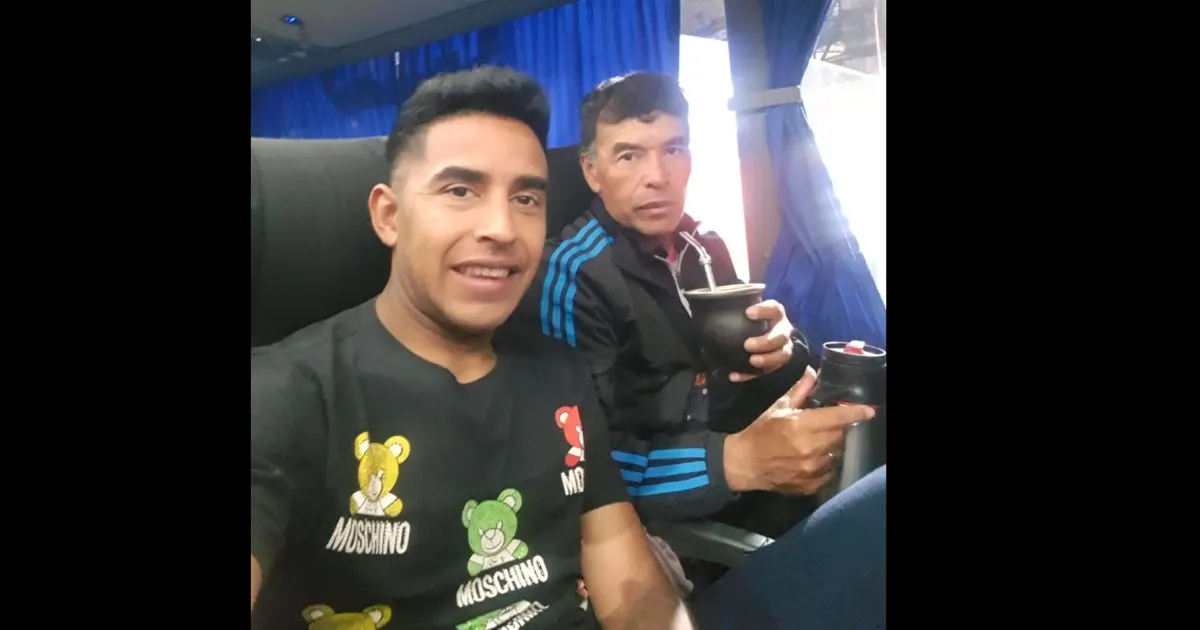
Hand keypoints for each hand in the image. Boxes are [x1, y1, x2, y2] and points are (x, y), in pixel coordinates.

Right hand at [723, 372, 874, 493]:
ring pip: (836, 454)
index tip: (868, 411)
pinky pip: (829, 472)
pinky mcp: (810, 485)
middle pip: (840, 435)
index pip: (837, 418)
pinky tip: (812, 459)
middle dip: (836, 428)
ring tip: (815, 443)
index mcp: (801, 425)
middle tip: (823, 426)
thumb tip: (812, 371)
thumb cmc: (760, 432)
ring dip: (830, 447)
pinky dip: (825, 464)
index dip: (855, 413)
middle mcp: (809, 448)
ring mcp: (811, 469)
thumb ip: (799, 390)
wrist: (744, 463)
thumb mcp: (778, 407)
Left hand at [730, 299, 793, 381]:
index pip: (775, 309)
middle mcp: (782, 330)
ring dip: (767, 359)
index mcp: (775, 314)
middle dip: (766, 341)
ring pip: (782, 355)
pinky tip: (735, 376)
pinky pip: (766, 372)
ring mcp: (781, 348)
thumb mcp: (742, 312)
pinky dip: (750, 375)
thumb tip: (703, 304)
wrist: (755, 336)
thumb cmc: (747, 321)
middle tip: (747, 344)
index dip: (764, 310)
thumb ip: (733, 310)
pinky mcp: (775, 364)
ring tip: (752, 361)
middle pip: (781, 336)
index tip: (748, 313)